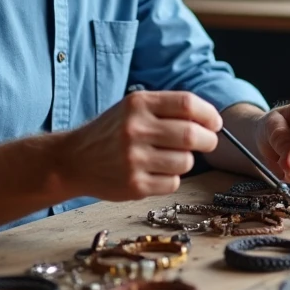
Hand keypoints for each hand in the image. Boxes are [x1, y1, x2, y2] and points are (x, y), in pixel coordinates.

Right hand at [64, 91, 221, 199]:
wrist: (73, 160)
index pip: (187, 104)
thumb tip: (212, 121)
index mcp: (138, 103)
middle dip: (209, 140)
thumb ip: (168, 109)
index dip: (209, 114)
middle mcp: (135, 129)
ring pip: (186, 161)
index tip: (215, 123)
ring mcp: (133, 159)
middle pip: (191, 135)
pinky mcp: (134, 185)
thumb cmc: (112, 132)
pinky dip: (171, 178)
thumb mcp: (133, 108)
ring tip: (170, 157)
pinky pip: (173, 182)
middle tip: (208, 143)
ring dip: (186, 160)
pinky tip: (155, 172)